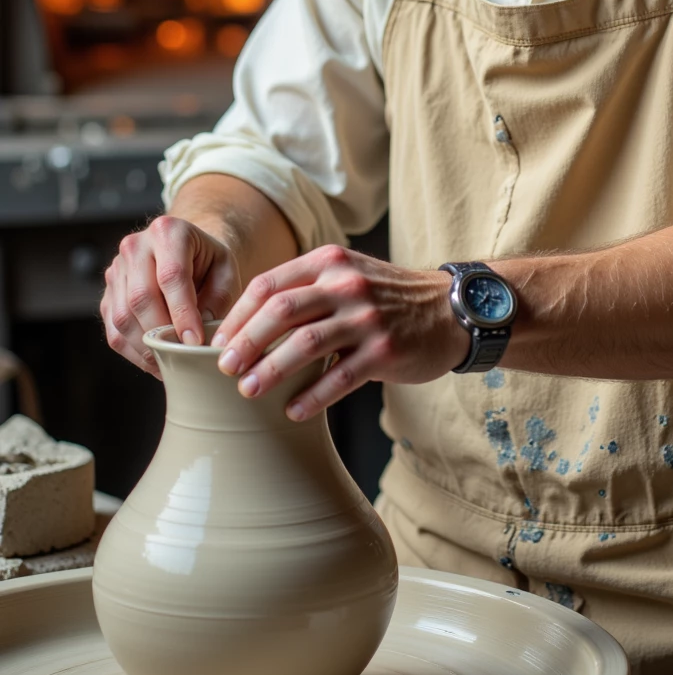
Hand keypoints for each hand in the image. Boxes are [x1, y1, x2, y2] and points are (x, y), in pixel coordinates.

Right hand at [101, 216, 242, 375]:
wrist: (187, 252)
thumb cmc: (209, 262)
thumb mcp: (226, 271)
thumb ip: (218, 298)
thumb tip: (199, 333)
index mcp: (168, 231)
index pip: (171, 276)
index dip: (182, 313)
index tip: (195, 341)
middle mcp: (135, 246)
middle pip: (141, 297)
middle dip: (163, 333)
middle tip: (183, 356)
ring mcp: (117, 270)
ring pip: (123, 317)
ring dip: (146, 347)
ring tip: (170, 364)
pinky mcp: (108, 293)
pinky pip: (114, 329)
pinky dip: (133, 351)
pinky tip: (154, 360)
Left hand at [210, 245, 463, 418]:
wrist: (452, 310)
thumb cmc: (389, 298)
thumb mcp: (348, 275)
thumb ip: (307, 290)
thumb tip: (249, 324)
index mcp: (329, 263)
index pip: (269, 284)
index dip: (238, 315)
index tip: (218, 342)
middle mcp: (347, 285)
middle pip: (281, 311)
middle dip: (245, 341)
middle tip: (224, 368)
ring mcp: (367, 318)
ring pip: (305, 344)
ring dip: (271, 370)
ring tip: (248, 391)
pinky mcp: (385, 350)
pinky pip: (339, 377)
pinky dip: (312, 397)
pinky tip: (293, 411)